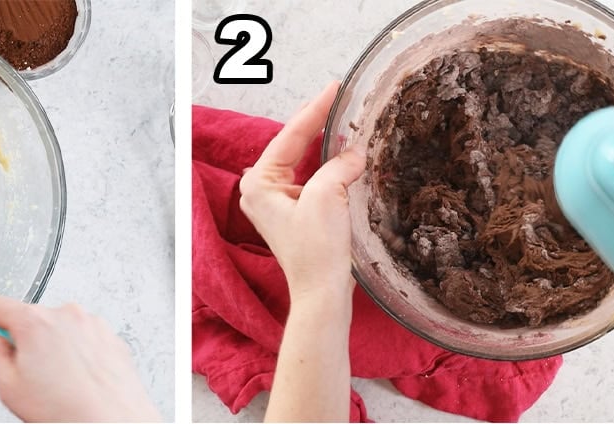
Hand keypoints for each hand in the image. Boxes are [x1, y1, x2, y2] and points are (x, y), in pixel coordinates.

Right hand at [0, 292, 160, 421]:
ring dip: (56, 350)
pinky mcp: (109, 336)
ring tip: (62, 384)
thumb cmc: (67, 410)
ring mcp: (91, 323)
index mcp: (34, 323)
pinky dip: (79, 355)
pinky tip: (79, 381)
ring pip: (60, 331)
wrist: (112, 422)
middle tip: (32, 375)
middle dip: (28, 342)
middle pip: (32, 320)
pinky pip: (84, 340)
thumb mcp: (9, 388)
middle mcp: (65, 315)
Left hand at [238, 81, 365, 302]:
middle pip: (294, 146)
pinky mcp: (295, 214)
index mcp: (259, 183)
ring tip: (344, 118)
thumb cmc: (315, 251)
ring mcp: (277, 203)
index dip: (315, 110)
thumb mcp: (326, 197)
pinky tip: (346, 153)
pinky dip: (330, 166)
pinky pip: (312, 179)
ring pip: (304, 162)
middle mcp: (262, 191)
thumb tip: (354, 152)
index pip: (291, 136)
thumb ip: (339, 166)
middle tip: (339, 96)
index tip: (334, 87)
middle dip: (318, 122)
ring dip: (326, 144)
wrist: (322, 293)